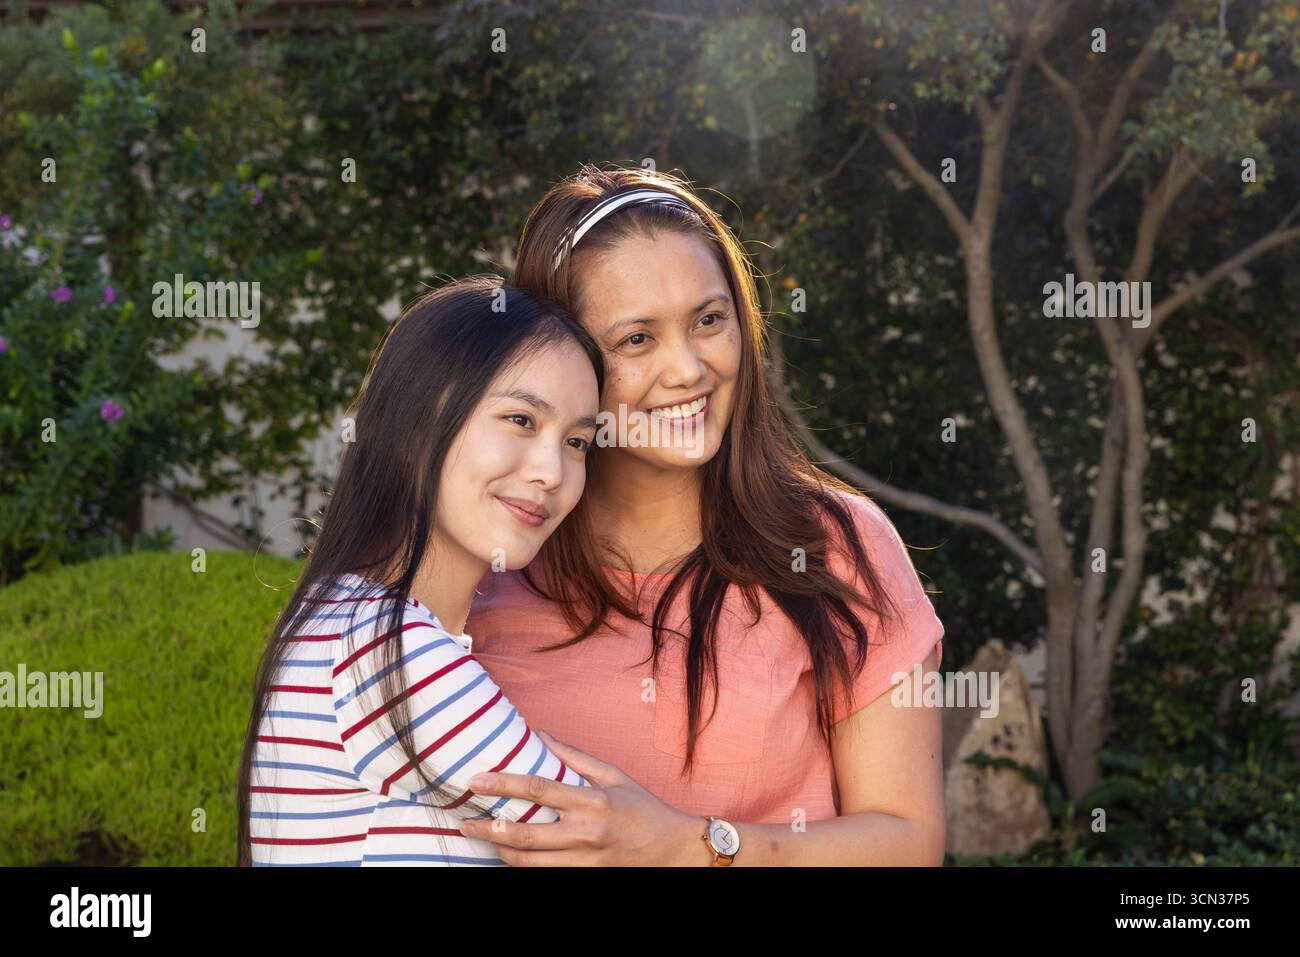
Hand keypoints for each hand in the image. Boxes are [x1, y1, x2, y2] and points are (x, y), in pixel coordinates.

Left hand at [458, 730, 701, 865]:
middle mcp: (585, 832)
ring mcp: (584, 859)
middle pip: (525, 834)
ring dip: (500, 852)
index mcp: (591, 800)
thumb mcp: (612, 774)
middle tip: (465, 822)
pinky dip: (522, 865)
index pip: (536, 789)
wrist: (670, 849)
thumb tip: (538, 734)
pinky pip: (544, 875)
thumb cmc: (642, 807)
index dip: (502, 784)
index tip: (476, 780)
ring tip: (483, 840)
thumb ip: (573, 757)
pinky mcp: (585, 875)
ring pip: (529, 862)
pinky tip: (508, 855)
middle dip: (489, 829)